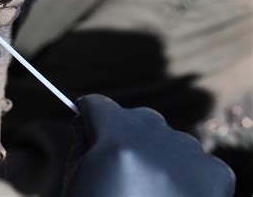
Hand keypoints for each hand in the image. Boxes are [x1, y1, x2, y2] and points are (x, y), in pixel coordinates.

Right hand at [64, 94, 234, 196]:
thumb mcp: (77, 181)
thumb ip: (81, 144)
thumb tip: (85, 121)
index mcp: (115, 142)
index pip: (99, 105)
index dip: (89, 114)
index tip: (87, 121)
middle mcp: (155, 141)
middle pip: (136, 117)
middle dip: (123, 133)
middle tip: (118, 164)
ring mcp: (189, 157)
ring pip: (167, 136)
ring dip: (155, 151)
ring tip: (148, 187)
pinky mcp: (216, 176)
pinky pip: (195, 157)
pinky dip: (183, 171)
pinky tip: (172, 196)